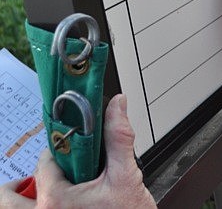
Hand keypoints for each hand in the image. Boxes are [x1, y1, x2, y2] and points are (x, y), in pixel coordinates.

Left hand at [0, 94, 155, 207]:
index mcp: (57, 200)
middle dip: (16, 185)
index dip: (59, 151)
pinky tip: (58, 205)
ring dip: (21, 201)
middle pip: (7, 198)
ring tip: (43, 194)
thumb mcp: (127, 176)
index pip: (44, 163)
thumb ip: (118, 139)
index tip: (71, 150)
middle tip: (41, 178)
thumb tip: (115, 106)